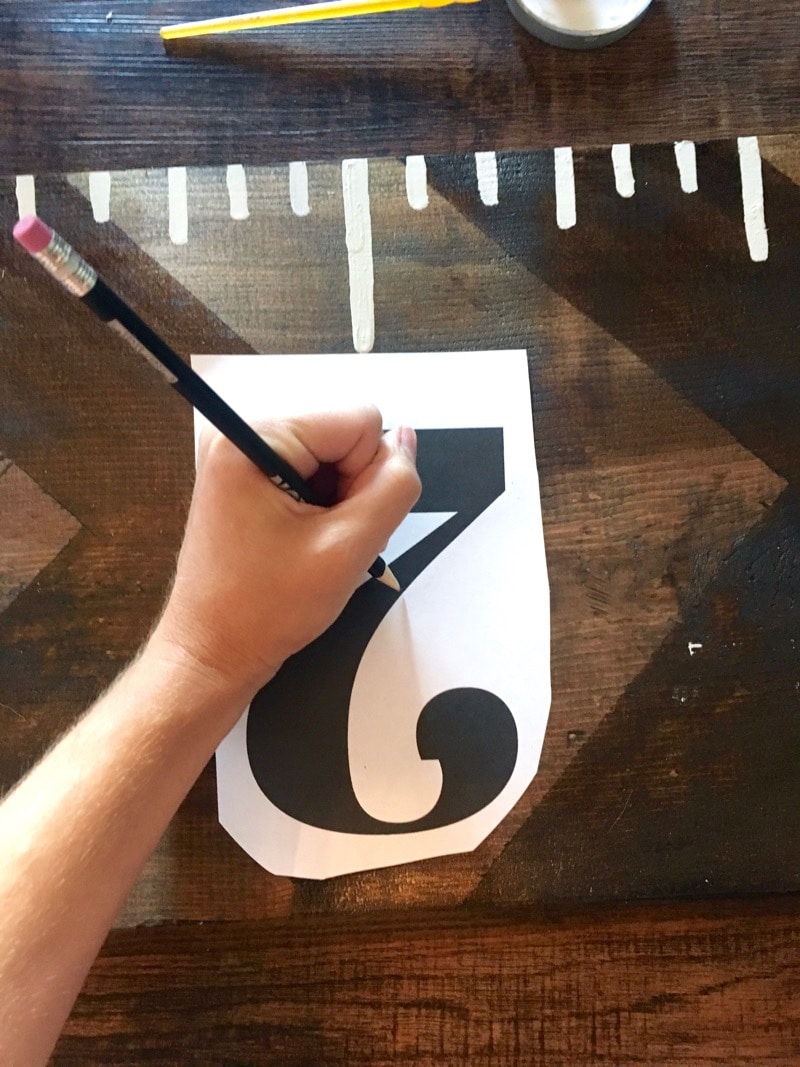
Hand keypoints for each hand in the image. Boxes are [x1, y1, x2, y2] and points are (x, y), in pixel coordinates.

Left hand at [151, 407, 419, 698]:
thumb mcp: (349, 548)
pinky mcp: (246, 481)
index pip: (360, 422)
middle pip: (345, 437)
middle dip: (352, 491)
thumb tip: (406, 441)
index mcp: (254, 438)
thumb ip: (394, 487)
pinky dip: (321, 512)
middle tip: (325, 543)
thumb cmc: (262, 610)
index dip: (369, 476)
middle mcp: (241, 437)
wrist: (212, 654)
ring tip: (310, 548)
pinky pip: (310, 477)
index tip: (339, 525)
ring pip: (333, 460)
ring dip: (338, 506)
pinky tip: (302, 546)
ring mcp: (242, 459)